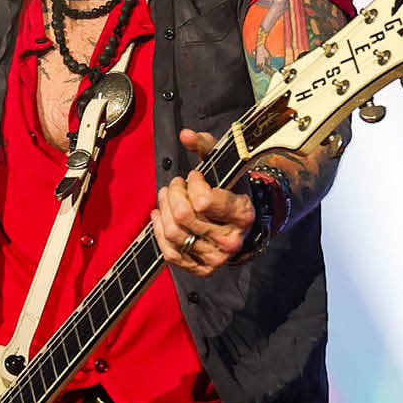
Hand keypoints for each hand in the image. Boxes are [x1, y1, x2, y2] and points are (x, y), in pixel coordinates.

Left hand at [151, 128, 254, 277]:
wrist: (241, 226)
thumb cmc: (231, 191)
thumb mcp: (225, 167)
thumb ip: (207, 146)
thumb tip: (185, 134)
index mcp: (243, 214)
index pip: (204, 200)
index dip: (193, 184)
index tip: (194, 177)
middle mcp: (232, 240)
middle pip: (184, 216)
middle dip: (173, 194)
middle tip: (175, 184)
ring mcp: (216, 258)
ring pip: (174, 233)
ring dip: (164, 209)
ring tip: (165, 196)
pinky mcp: (201, 269)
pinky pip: (170, 253)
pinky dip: (159, 232)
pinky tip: (160, 216)